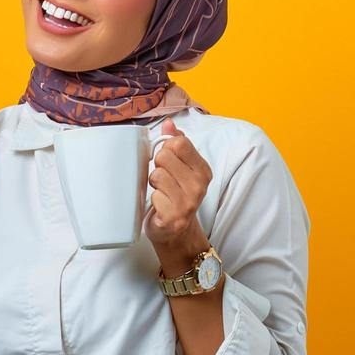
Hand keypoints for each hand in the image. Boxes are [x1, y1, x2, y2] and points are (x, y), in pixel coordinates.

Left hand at [143, 117, 213, 250]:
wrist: (174, 232)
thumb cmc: (174, 195)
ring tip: (161, 192)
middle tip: (163, 180)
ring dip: (153, 184)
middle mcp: (199, 185)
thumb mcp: (180, 168)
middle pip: (164, 155)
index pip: (179, 142)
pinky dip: (152, 200)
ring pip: (156, 174)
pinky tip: (160, 207)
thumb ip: (176, 143)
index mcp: (202, 169)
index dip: (166, 148)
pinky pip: (154, 195)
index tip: (167, 161)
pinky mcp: (175, 217)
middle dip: (157, 166)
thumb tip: (168, 123)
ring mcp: (189, 202)